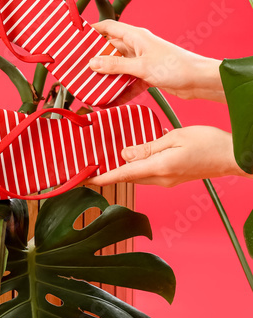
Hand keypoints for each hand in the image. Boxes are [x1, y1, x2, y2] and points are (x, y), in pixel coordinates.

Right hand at [88, 20, 224, 103]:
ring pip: (118, 69)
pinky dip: (120, 91)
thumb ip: (116, 66)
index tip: (76, 37)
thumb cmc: (175, 66)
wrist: (200, 81)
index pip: (108, 27)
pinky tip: (110, 102)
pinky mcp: (148, 76)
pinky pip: (128, 83)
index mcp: (136, 36)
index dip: (92, 30)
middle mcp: (138, 47)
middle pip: (110, 50)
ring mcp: (143, 62)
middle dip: (95, 60)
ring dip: (107, 79)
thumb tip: (93, 63)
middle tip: (78, 68)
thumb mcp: (141, 66)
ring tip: (91, 87)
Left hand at [91, 126, 250, 187]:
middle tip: (91, 166)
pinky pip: (149, 173)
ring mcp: (168, 181)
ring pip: (138, 175)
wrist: (232, 156)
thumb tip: (125, 155)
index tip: (85, 179)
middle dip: (109, 173)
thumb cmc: (209, 143)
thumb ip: (148, 147)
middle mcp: (162, 179)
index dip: (103, 177)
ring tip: (107, 160)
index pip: (124, 174)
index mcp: (160, 168)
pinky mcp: (173, 178)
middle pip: (128, 176)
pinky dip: (137, 166)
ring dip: (122, 169)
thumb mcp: (174, 137)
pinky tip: (134, 155)